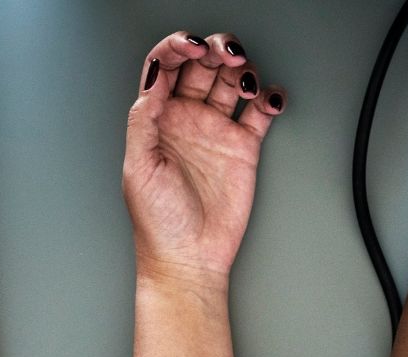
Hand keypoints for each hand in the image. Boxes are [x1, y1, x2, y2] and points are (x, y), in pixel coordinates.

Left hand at [124, 31, 285, 285]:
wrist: (190, 259)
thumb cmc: (158, 222)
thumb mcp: (138, 167)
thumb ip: (143, 119)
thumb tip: (154, 78)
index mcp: (157, 118)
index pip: (166, 65)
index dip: (177, 47)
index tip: (191, 46)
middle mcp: (187, 118)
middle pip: (202, 64)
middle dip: (215, 49)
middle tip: (227, 54)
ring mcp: (216, 131)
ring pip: (232, 80)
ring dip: (242, 69)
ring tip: (245, 81)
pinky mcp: (243, 147)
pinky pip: (259, 112)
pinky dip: (269, 98)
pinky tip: (269, 98)